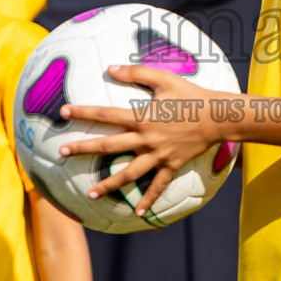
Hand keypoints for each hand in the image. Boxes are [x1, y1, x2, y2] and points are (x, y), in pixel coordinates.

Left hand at [59, 65, 225, 213]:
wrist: (218, 116)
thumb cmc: (191, 94)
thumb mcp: (164, 79)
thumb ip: (136, 73)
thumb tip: (111, 68)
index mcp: (142, 117)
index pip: (106, 115)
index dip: (84, 112)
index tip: (63, 112)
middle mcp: (146, 139)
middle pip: (109, 146)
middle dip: (84, 149)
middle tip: (62, 152)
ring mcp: (159, 155)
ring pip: (129, 173)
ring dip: (109, 184)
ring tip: (90, 194)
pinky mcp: (172, 165)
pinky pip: (158, 185)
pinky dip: (149, 199)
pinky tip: (138, 212)